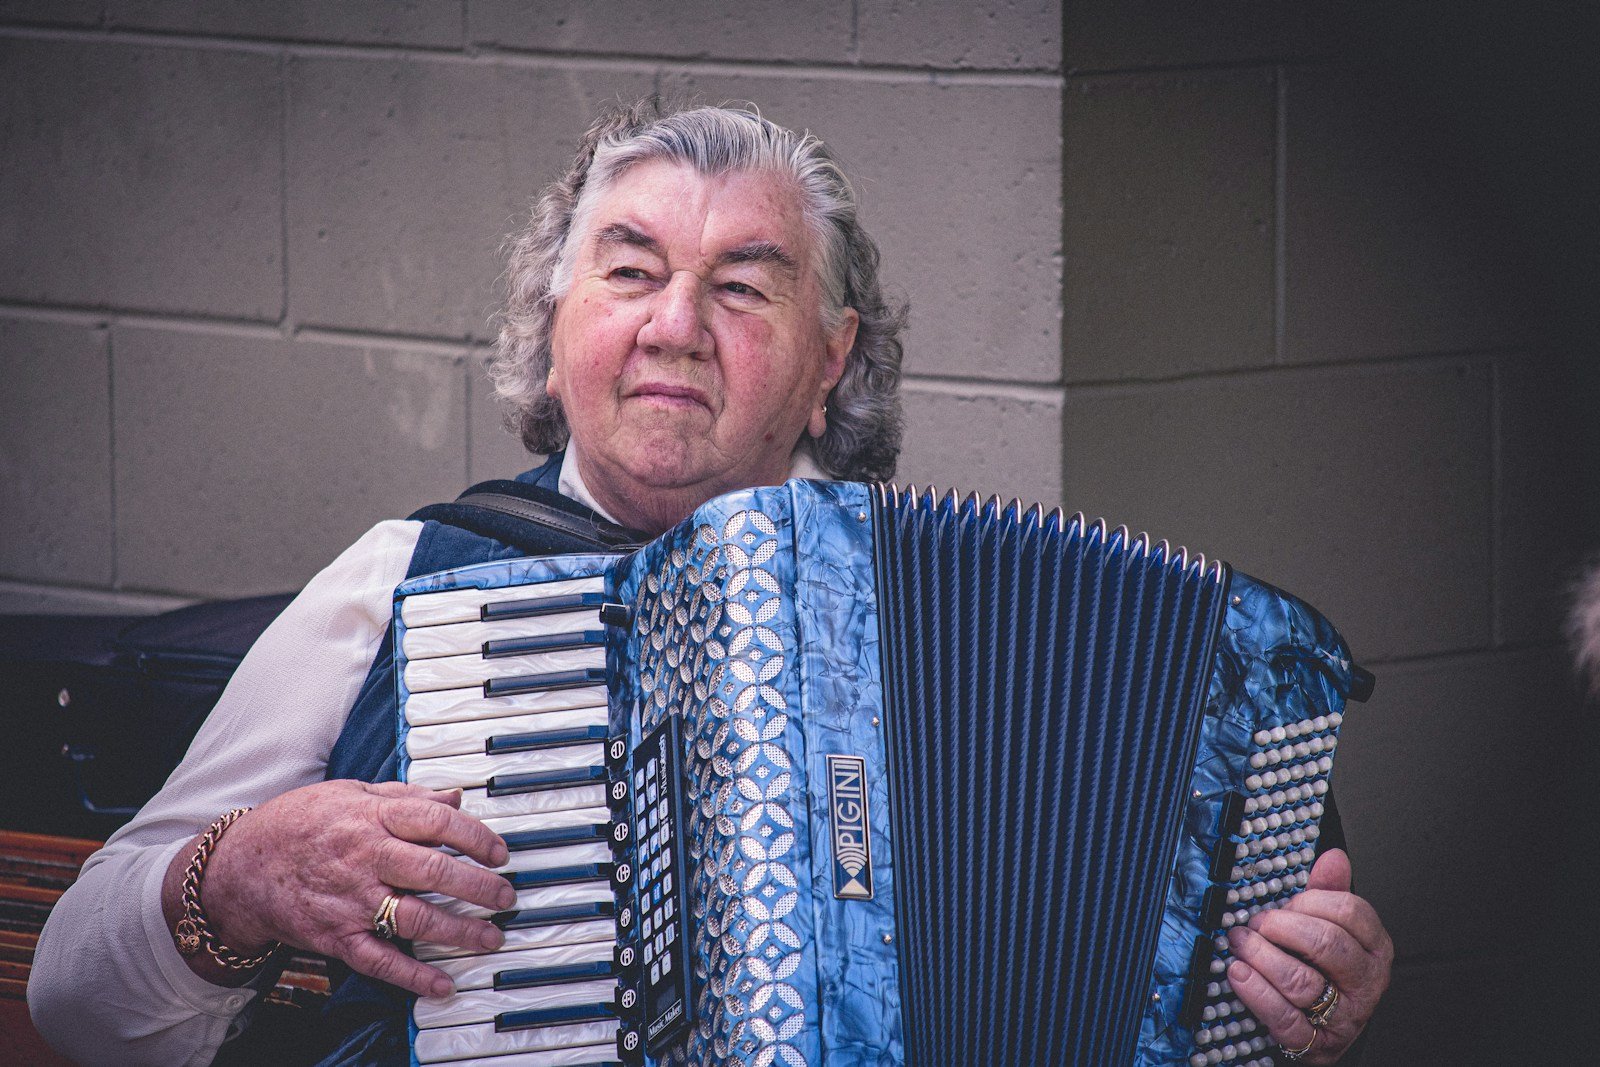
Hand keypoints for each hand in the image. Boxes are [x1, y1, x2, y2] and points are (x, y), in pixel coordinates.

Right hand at [173, 780, 514, 996]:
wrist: (238, 867)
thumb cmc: (299, 823)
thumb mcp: (351, 792)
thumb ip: (406, 795)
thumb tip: (456, 797)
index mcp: (372, 816)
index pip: (437, 822)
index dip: (476, 836)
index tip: (500, 852)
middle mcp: (365, 857)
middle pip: (435, 872)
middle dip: (480, 887)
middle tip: (506, 897)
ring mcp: (351, 900)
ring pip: (416, 918)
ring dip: (459, 931)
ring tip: (490, 937)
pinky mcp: (336, 936)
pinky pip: (380, 960)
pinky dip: (413, 976)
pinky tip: (443, 984)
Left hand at [1225, 849, 1392, 1062]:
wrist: (1325, 1031)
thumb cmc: (1326, 972)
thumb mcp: (1331, 929)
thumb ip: (1329, 893)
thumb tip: (1333, 857)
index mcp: (1374, 947)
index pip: (1350, 911)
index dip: (1310, 902)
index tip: (1285, 904)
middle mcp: (1365, 981)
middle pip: (1327, 943)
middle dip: (1283, 927)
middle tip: (1257, 923)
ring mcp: (1343, 1015)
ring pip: (1302, 981)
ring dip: (1262, 956)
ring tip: (1240, 943)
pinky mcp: (1316, 1042)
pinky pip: (1284, 1017)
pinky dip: (1256, 992)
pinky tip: (1238, 972)